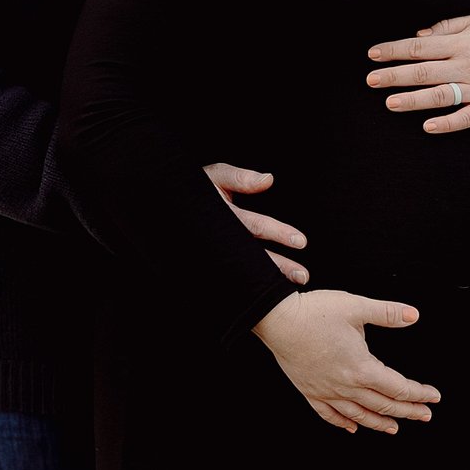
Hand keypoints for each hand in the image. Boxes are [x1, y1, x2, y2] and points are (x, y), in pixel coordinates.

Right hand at [204, 162, 307, 285]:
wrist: (166, 205)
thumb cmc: (193, 189)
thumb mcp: (214, 177)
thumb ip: (240, 178)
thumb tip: (269, 179)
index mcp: (223, 216)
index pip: (255, 226)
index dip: (279, 234)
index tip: (302, 242)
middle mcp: (220, 238)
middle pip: (254, 255)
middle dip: (279, 267)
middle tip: (303, 276)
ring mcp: (214, 254)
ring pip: (246, 269)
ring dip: (271, 276)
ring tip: (294, 284)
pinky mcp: (210, 264)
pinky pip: (232, 276)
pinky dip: (251, 284)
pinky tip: (265, 292)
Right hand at [250, 289, 438, 434]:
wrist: (277, 320)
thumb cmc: (315, 312)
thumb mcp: (355, 306)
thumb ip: (386, 313)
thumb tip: (413, 315)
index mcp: (361, 367)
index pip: (398, 388)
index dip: (418, 393)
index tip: (433, 397)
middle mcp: (345, 386)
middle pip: (383, 406)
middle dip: (407, 412)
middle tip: (425, 416)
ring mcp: (326, 391)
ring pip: (359, 415)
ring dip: (380, 423)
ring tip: (394, 428)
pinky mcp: (310, 391)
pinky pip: (329, 414)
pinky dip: (343, 423)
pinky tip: (352, 428)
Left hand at [366, 14, 469, 133]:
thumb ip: (448, 27)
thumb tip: (419, 36)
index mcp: (461, 44)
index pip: (420, 47)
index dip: (394, 50)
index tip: (372, 55)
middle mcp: (466, 66)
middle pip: (424, 71)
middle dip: (394, 75)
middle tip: (370, 81)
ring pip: (440, 95)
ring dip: (414, 100)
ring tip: (390, 103)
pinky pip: (466, 118)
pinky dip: (447, 123)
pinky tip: (428, 126)